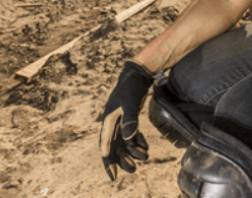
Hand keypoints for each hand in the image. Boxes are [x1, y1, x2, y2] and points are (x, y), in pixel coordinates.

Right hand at [98, 61, 155, 180]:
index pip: (106, 146)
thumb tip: (128, 138)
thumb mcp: (130, 102)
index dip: (109, 162)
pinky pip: (130, 135)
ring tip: (145, 157)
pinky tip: (145, 146)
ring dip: (133, 151)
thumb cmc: (131, 87)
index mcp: (108, 121)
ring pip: (123, 142)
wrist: (137, 74)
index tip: (113, 176)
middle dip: (123, 160)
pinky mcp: (128, 118)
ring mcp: (120, 120)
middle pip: (115, 147)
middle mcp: (112, 123)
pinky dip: (137, 141)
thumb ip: (130, 120)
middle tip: (133, 170)